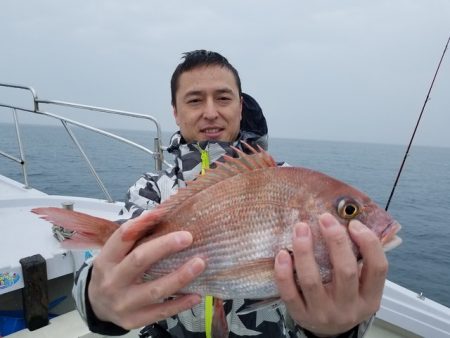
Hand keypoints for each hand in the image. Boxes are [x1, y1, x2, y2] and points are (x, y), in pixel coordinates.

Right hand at [88, 213, 205, 329]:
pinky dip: (181, 303)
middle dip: (165, 246)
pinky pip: (161, 312)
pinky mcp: (134, 320)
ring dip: (180, 276)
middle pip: (140, 260)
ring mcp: (123, 303)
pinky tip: (196, 294)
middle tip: (188, 237)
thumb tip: (160, 214)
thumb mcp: (115, 254)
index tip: (161, 214)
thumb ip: (135, 237)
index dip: (141, 224)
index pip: (122, 237)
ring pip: (155, 289)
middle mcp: (112, 281)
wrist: (97, 306)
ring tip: (200, 263)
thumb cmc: (113, 272)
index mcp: (106, 260)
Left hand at [274, 213, 386, 336]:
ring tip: (300, 229)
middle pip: (345, 271)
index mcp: (370, 298)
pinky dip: (284, 272)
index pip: (377, 268)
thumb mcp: (361, 287)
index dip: (369, 242)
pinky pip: (289, 293)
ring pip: (312, 281)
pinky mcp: (300, 315)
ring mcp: (323, 313)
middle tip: (325, 218)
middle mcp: (348, 307)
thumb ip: (359, 260)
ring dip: (305, 251)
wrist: (329, 333)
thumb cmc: (344, 300)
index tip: (353, 223)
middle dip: (335, 241)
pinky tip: (282, 254)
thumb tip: (348, 222)